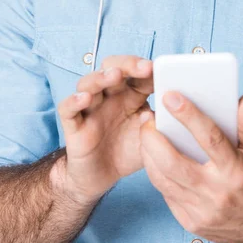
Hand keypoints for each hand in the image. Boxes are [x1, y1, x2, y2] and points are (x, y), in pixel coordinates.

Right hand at [54, 55, 153, 204]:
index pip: (137, 74)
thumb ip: (160, 121)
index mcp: (130, 94)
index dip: (148, 69)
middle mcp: (109, 95)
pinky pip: (68, 108)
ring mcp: (90, 107)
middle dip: (127, 64)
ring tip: (114, 75)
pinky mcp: (73, 124)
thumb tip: (175, 106)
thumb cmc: (127, 151)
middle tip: (143, 67)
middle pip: (112, 67)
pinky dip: (74, 100)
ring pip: (88, 82)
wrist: (100, 177)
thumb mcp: (150, 136)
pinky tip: (85, 99)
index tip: (161, 69)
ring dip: (101, 76)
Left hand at [139, 92, 242, 242]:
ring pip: (161, 179)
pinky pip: (165, 193)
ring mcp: (201, 210)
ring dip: (148, 153)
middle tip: (147, 118)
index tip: (171, 97)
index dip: (188, 115)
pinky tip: (155, 156)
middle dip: (152, 137)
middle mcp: (216, 192)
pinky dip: (157, 172)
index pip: (209, 138)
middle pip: (172, 162)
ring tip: (146, 133)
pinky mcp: (190, 222)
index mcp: (236, 170)